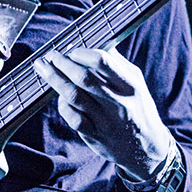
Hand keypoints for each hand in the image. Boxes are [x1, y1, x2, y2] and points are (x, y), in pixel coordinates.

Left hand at [33, 46, 170, 180]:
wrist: (147, 148)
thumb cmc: (138, 109)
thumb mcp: (136, 84)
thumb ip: (116, 64)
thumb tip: (94, 42)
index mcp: (130, 84)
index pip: (102, 61)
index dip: (81, 53)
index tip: (71, 50)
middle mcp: (118, 102)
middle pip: (83, 78)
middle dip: (61, 63)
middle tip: (50, 56)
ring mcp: (106, 120)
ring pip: (73, 96)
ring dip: (55, 80)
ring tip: (43, 69)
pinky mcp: (95, 136)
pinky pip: (73, 118)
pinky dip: (63, 105)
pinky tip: (59, 97)